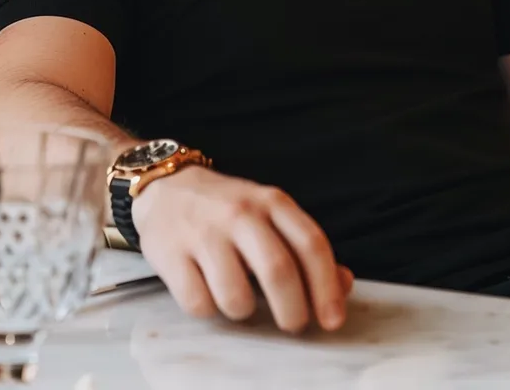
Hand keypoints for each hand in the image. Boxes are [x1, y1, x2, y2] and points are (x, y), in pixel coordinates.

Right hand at [131, 165, 352, 332]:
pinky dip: (208, 309)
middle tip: (293, 324)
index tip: (332, 320)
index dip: (327, 287)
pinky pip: (199, 303)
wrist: (166, 186)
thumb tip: (343, 284)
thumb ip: (306, 248)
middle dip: (293, 311)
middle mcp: (240, 213)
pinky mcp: (171, 254)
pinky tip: (207, 290)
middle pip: (278, 271)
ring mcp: (204, 233)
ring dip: (244, 311)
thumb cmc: (227, 208)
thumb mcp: (271, 214)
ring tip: (240, 298)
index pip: (310, 244)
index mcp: (271, 202)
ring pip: (236, 297)